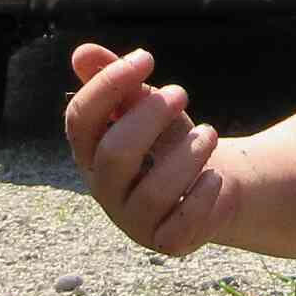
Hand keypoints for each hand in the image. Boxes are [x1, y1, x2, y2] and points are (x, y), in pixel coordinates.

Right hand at [64, 42, 240, 256]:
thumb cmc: (168, 140)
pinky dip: (202, 198)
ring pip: (153, 193)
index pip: (80, 120)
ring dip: (187, 157)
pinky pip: (179, 228)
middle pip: (113, 154)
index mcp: (90, 152)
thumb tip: (82, 53)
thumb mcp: (147, 107)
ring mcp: (133, 219)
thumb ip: (119, 83)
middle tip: (180, 92)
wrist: (210, 182)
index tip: (146, 57)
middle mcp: (104, 188)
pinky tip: (215, 178)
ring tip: (211, 134)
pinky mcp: (165, 242)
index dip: (107, 85)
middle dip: (149, 118)